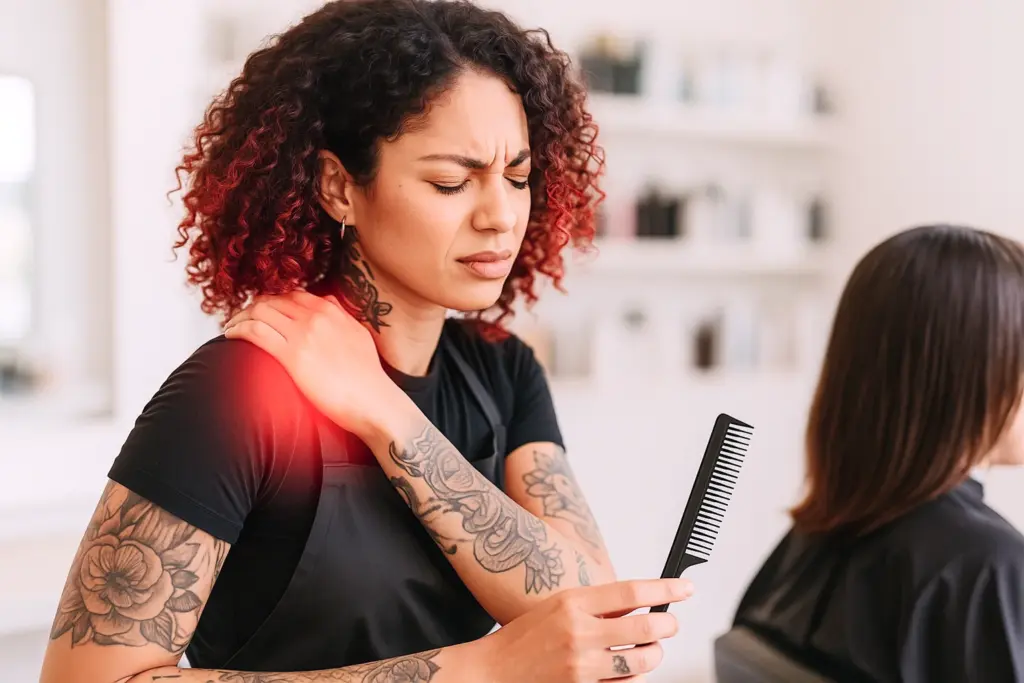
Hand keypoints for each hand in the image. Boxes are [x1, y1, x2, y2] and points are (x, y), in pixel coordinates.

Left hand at [223, 290, 393, 435]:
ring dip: (239, 317)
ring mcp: (303, 334)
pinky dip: (238, 329)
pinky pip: (256, 332)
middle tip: (240, 318)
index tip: (261, 309)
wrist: (372, 400)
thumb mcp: (358, 334)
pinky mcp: (292, 356)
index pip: (292, 294)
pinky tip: (230, 335)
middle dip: (251, 307)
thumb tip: (328, 300)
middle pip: (272, 300)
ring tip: (230, 326)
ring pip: (259, 312)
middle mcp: (316, 317)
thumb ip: (341, 315)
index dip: (272, 299)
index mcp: (331, 310)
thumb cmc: (367, 376)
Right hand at [475, 578, 693, 681]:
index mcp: (572, 603)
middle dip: (667, 626)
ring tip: (651, 649)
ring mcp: (581, 667)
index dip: (665, 589)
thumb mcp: (559, 607)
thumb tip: (640, 603)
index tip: (685, 589)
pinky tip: (630, 671)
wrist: (493, 673)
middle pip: (644, 628)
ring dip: (653, 654)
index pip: (632, 592)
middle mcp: (578, 633)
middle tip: (671, 624)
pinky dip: (635, 679)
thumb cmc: (525, 638)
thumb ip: (598, 606)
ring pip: (641, 662)